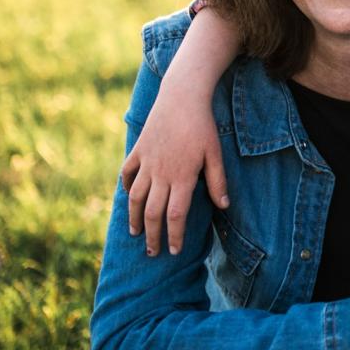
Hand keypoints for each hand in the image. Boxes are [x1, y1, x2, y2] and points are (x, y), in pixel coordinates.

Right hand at [122, 85, 226, 256]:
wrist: (182, 97)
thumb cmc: (203, 126)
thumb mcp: (215, 153)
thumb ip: (218, 181)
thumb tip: (224, 206)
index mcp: (181, 177)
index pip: (175, 215)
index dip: (174, 235)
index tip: (174, 250)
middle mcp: (160, 173)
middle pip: (152, 213)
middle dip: (152, 235)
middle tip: (153, 252)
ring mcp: (146, 162)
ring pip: (135, 197)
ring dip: (134, 217)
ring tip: (136, 233)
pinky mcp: (138, 150)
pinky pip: (127, 173)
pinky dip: (126, 187)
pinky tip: (128, 197)